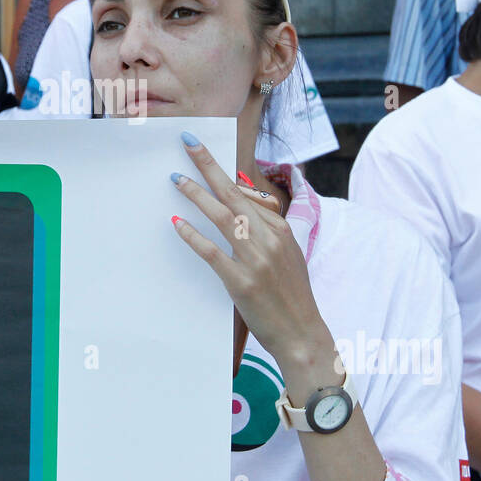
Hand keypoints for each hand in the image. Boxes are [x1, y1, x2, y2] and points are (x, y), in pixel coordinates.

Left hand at [170, 135, 330, 366]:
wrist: (302, 334)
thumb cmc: (292, 296)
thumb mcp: (289, 255)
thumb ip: (268, 231)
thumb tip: (242, 206)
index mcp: (282, 230)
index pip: (249, 195)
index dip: (225, 175)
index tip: (204, 157)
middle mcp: (270, 240)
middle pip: (234, 195)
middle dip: (209, 167)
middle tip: (188, 145)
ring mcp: (256, 260)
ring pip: (222, 217)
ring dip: (197, 195)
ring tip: (177, 180)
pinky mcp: (242, 282)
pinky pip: (212, 252)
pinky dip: (193, 236)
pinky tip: (177, 224)